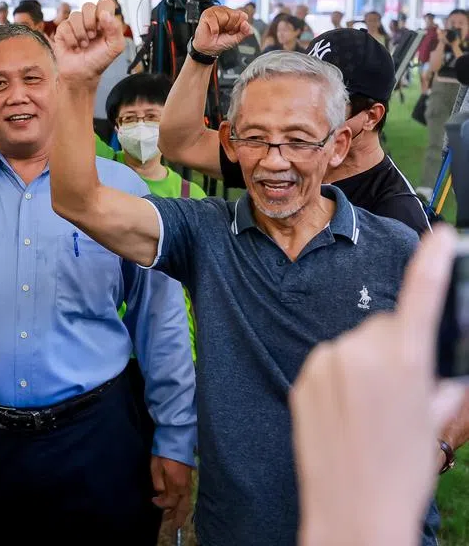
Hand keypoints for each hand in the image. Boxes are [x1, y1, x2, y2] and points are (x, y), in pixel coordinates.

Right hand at [52, 0, 126, 84]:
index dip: (103, 10)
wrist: (82, 74)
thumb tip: (105, 14)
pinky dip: (71, 39)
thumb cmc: (99, 60)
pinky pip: (65, 26)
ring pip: (75, 16)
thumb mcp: (115, 47)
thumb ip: (115, 29)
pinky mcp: (63, 30)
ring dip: (80, 34)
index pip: (105, 2)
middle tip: (92, 36)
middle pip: (88, 6)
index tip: (103, 25)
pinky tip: (74, 47)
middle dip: (90, 23)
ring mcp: (75, 24)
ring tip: (84, 45)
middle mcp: (89, 19)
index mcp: (104, 20)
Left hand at [150, 456, 192, 529]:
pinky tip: (179, 504)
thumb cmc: (163, 453)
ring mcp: (189, 482)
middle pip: (184, 506)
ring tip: (175, 518)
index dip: (162, 504)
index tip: (153, 500)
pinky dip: (184, 503)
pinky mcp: (190, 478)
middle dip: (179, 517)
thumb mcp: (156, 467)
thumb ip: (158, 483)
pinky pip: (187, 495)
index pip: (170, 502)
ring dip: (181, 511)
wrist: (175, 439)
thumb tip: (160, 493)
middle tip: (174, 526)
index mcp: (176, 484)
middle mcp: (185, 486)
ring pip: (187, 501)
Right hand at [192, 6, 253, 55]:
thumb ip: (245, 32)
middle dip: (230, 26)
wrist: (209, 48)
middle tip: (224, 31)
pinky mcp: (207, 14)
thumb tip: (246, 23)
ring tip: (218, 30)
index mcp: (234, 14)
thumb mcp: (237, 38)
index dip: (238, 26)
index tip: (232, 31)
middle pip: (234, 15)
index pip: (243, 16)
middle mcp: (226, 10)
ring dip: (221, 27)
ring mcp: (216, 10)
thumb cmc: (221, 41)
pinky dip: (214, 29)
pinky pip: (214, 20)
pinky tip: (212, 31)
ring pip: (224, 17)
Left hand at [292, 226, 466, 545]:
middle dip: (398, 349)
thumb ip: (438, 381)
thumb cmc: (403, 472)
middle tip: (400, 397)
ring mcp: (327, 363)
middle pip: (388, 326)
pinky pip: (331, 362)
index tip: (441, 234)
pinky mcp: (304, 376)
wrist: (353, 511)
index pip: (422, 298)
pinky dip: (341, 378)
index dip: (433, 262)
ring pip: (358, 344)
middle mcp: (363, 352)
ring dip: (367, 365)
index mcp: (406, 361)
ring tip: (369, 414)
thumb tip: (437, 365)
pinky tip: (345, 415)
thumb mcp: (434, 421)